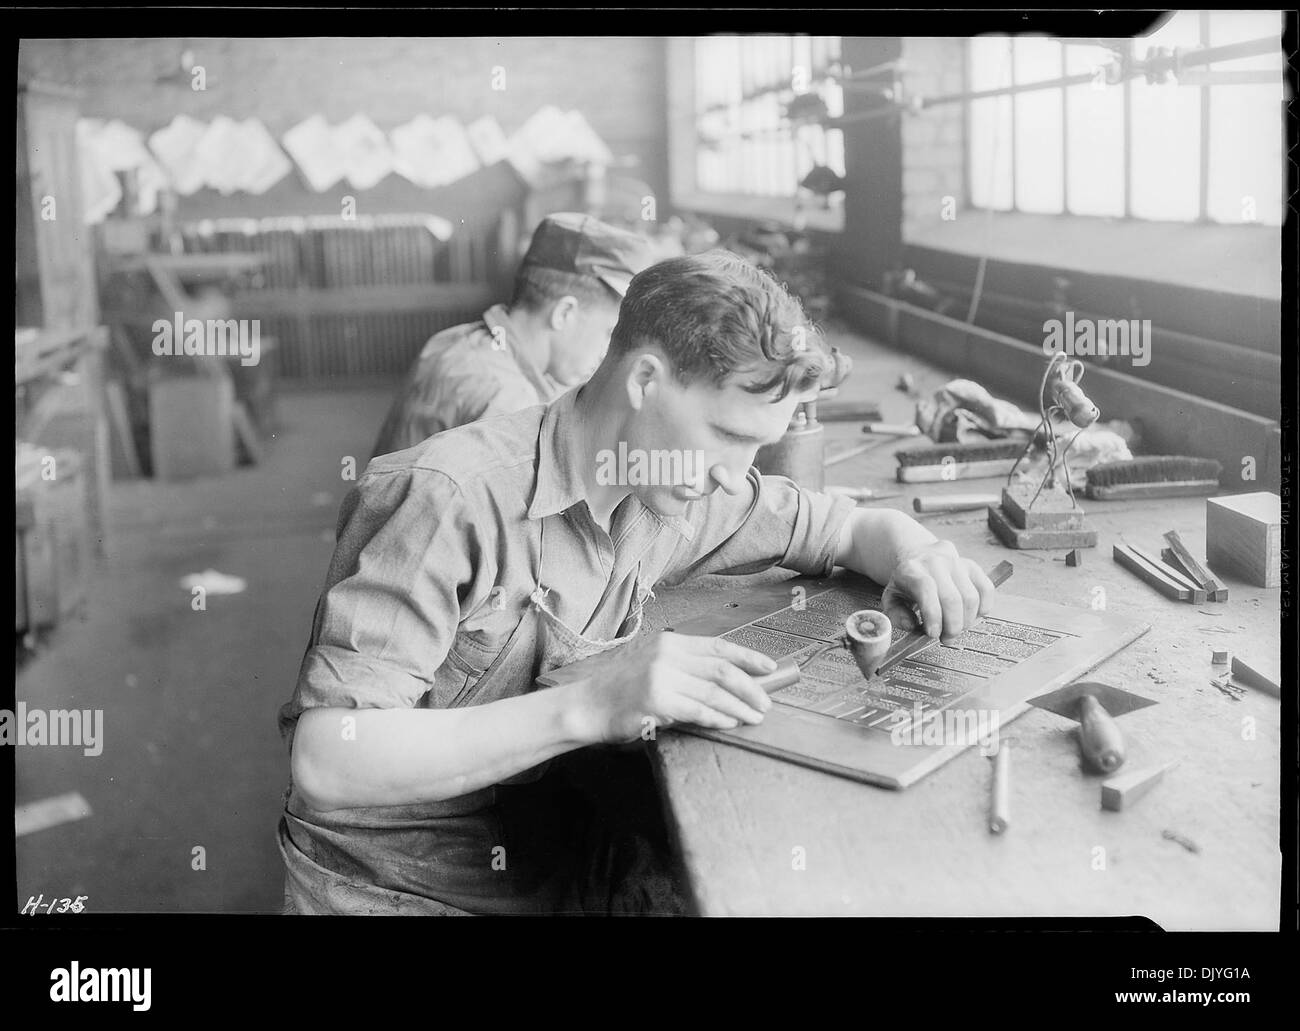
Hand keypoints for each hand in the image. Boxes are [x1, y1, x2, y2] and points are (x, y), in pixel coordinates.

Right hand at [572, 632, 776, 743]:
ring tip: (755, 717)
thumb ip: (684, 668)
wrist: (586, 706)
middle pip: (722, 669)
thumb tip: (727, 682)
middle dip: (751, 687)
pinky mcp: (657, 700)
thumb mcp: (652, 665)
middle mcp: (667, 654)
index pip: (718, 646)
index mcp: (669, 642)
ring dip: (740, 706)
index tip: (769, 667)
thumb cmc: (621, 690)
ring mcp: (661, 676)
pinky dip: (719, 718)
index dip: (748, 657)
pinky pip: (699, 710)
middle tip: (766, 702)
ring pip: (715, 692)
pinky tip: (731, 723)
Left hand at [881, 540, 996, 643]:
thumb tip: (911, 625)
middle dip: (952, 626)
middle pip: (952, 598)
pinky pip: (986, 590)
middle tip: (946, 639)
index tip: (934, 634)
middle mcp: (935, 562)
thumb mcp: (891, 598)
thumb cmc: (905, 582)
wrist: (918, 556)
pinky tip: (971, 617)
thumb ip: (895, 615)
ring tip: (956, 630)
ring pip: (971, 598)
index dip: (933, 615)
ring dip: (966, 622)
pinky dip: (983, 609)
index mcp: (911, 569)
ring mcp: (957, 563)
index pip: (926, 589)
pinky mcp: (973, 567)